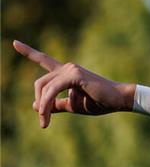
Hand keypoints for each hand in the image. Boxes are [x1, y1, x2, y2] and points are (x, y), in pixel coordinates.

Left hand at [14, 40, 132, 128]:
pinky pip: (52, 90)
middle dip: (39, 103)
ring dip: (42, 107)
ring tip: (44, 123)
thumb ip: (56, 105)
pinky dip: (46, 103)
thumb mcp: (73, 105)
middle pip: (40, 84)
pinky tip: (46, 115)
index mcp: (66, 73)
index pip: (44, 60)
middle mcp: (66, 67)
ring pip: (44, 88)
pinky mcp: (74, 75)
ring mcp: (70, 69)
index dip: (29, 52)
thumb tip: (35, 106)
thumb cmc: (99, 102)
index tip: (14, 43)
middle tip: (43, 122)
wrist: (118, 100)